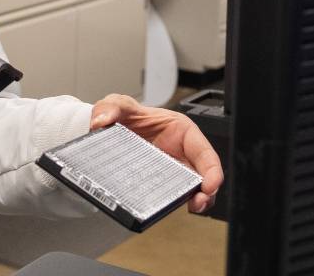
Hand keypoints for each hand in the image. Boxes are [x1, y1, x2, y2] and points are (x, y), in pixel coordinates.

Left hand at [88, 94, 222, 213]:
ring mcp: (173, 168)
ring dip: (195, 200)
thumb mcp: (117, 105)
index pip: (204, 151)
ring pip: (192, 187)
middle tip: (198, 202)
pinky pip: (173, 194)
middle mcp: (182, 151)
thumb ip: (109, 108)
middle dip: (207, 191)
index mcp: (181, 130)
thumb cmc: (123, 116)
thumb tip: (101, 122)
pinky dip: (176, 202)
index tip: (210, 184)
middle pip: (204, 174)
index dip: (212, 169)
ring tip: (192, 208)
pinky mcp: (162, 181)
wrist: (110, 129)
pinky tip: (170, 208)